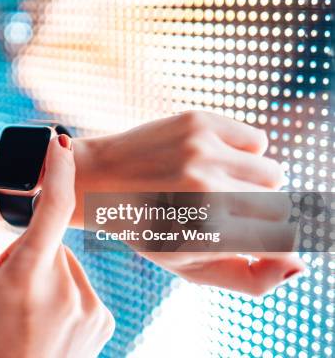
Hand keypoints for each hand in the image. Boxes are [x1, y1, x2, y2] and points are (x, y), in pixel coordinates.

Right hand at [0, 136, 114, 357]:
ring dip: (48, 273)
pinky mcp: (104, 319)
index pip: (51, 210)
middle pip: (50, 242)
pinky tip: (49, 320)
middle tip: (11, 287)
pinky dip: (65, 293)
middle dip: (30, 251)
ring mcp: (90, 306)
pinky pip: (82, 286)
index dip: (58, 170)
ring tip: (29, 310)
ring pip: (66, 264)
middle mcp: (67, 289)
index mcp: (27, 277)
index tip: (59, 142)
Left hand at [73, 111, 304, 294]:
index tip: (242, 234)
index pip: (281, 240)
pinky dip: (242, 153)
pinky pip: (257, 140)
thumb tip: (302, 264)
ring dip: (253, 183)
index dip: (266, 240)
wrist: (98, 179)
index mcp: (206, 233)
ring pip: (273, 172)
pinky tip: (210, 161)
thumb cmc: (147, 229)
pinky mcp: (198, 122)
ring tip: (217, 186)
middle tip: (218, 211)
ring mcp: (202, 152)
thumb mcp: (190, 266)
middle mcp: (207, 190)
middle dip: (256, 213)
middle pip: (280, 206)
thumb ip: (249, 278)